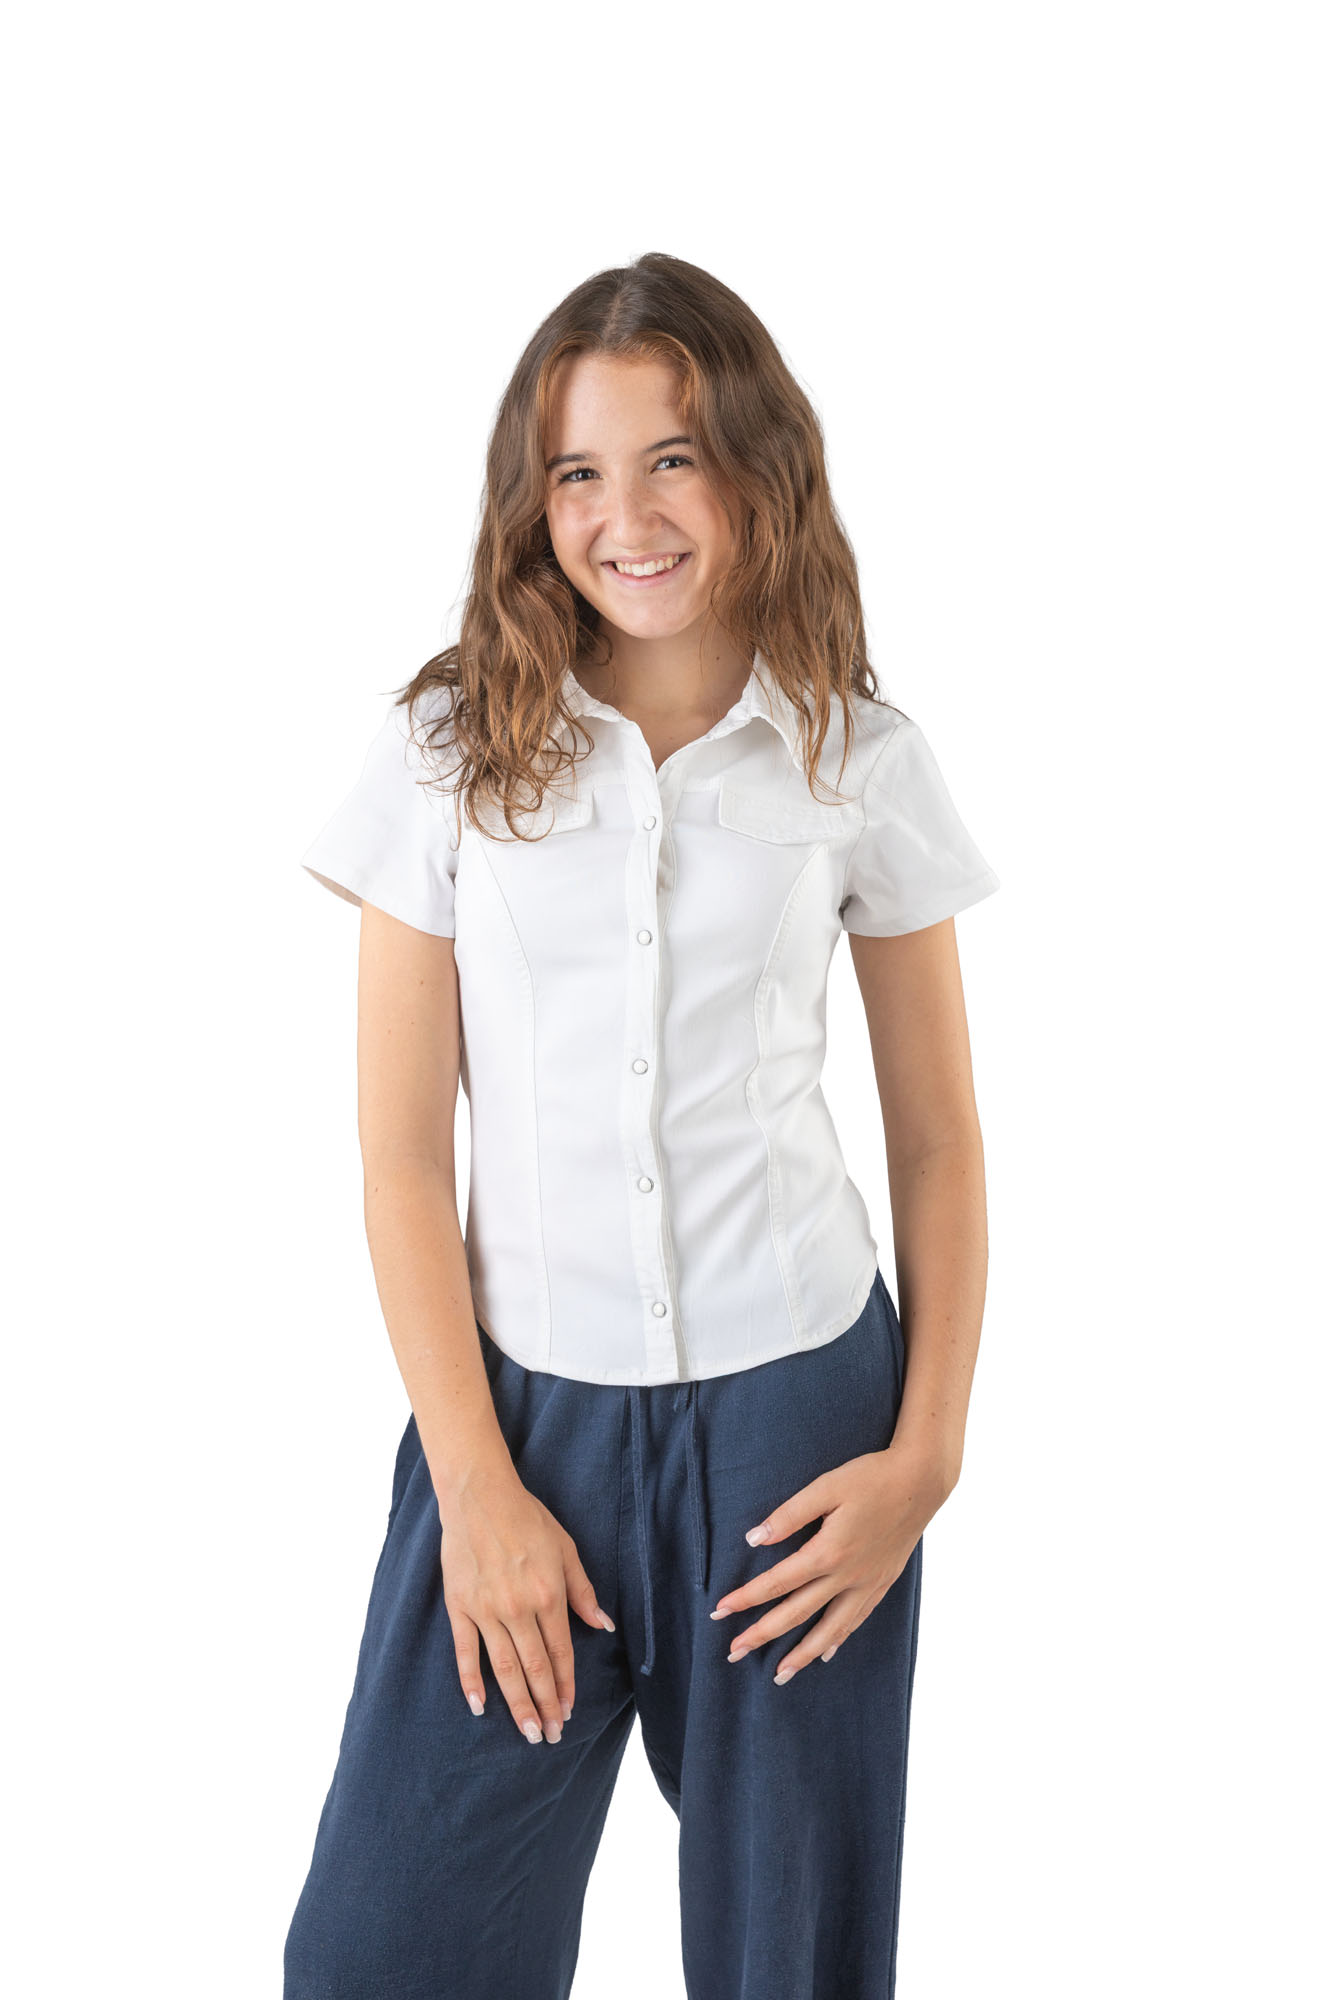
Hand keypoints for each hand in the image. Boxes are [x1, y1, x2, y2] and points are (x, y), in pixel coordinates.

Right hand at [438, 1468, 615, 1743]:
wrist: (479, 1496)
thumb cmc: (528, 1519)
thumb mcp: (566, 1548)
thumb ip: (583, 1591)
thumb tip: (603, 1625)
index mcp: (548, 1594)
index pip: (560, 1653)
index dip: (566, 1686)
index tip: (569, 1711)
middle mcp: (518, 1608)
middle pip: (534, 1668)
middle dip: (545, 1705)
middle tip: (550, 1736)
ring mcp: (486, 1610)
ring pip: (504, 1668)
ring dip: (517, 1703)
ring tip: (528, 1732)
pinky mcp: (460, 1606)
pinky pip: (465, 1651)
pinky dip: (471, 1681)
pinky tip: (479, 1706)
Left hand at [710, 1444, 948, 1683]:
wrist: (921, 1482)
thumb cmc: (870, 1478)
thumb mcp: (826, 1487)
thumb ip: (789, 1515)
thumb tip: (754, 1539)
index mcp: (827, 1553)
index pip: (776, 1583)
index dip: (746, 1599)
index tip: (719, 1611)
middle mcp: (846, 1577)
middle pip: (796, 1614)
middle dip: (762, 1635)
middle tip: (733, 1654)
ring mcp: (867, 1584)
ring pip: (829, 1630)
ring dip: (801, 1655)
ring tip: (779, 1674)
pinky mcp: (882, 1583)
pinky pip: (856, 1620)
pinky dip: (837, 1639)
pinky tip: (826, 1652)